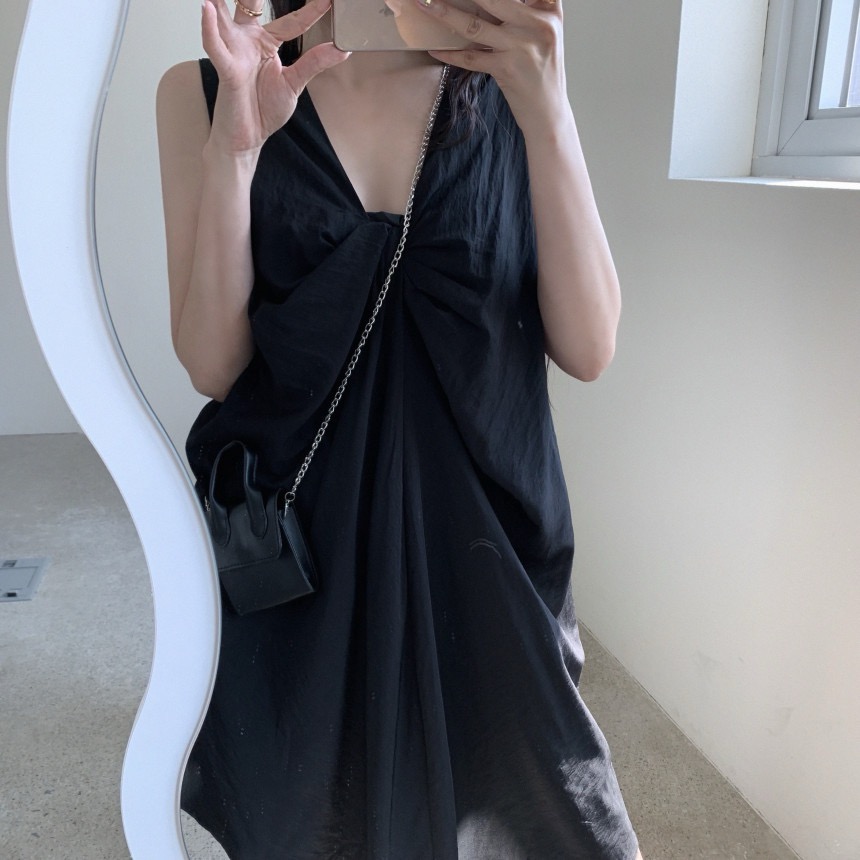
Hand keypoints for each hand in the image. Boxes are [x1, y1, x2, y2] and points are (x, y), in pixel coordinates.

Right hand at [201, 0, 348, 155]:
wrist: (247, 137)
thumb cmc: (263, 110)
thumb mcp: (295, 84)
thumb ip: (314, 63)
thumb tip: (342, 49)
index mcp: (266, 42)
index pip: (292, 19)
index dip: (311, 9)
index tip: (328, 0)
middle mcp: (247, 40)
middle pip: (251, 3)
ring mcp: (235, 51)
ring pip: (225, 14)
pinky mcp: (226, 68)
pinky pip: (215, 46)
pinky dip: (209, 28)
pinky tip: (206, 9)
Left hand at [417, 0, 566, 127]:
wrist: (548, 113)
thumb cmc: (542, 72)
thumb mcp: (545, 34)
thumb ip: (527, 11)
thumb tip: (488, 3)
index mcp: (549, 11)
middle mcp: (538, 25)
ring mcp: (521, 47)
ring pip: (475, 25)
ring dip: (445, 14)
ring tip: (425, 4)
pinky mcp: (506, 69)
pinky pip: (471, 58)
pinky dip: (450, 54)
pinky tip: (434, 49)